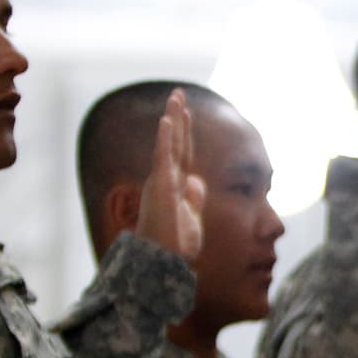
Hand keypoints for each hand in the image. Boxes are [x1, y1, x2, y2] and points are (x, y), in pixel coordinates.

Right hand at [137, 89, 205, 262]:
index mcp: (175, 187)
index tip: (187, 114)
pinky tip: (168, 120)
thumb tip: (197, 180)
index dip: (185, 134)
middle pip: (176, 143)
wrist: (164, 263)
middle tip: (178, 94)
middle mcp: (166, 180)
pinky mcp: (160, 187)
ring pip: (169, 144)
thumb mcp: (192, 218)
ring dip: (173, 120)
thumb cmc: (175, 247)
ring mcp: (162, 182)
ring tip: (176, 97)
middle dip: (179, 118)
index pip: (182, 154)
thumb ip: (194, 199)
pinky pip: (163, 158)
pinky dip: (166, 139)